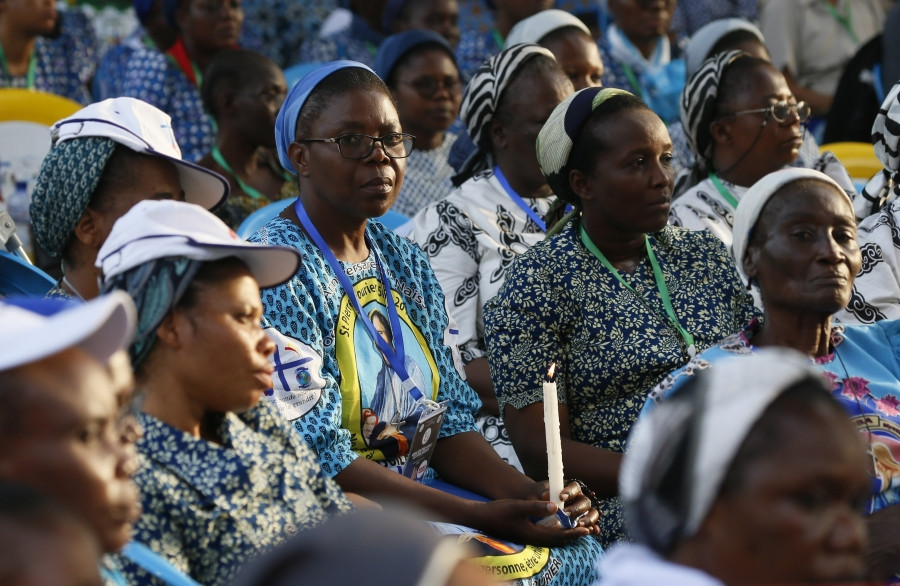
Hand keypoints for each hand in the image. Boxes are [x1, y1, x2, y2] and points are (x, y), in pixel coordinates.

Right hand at [471, 499, 592, 546]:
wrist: (481, 517)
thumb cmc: (498, 511)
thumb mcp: (518, 506)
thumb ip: (536, 507)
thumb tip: (556, 506)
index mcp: (532, 534)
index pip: (558, 536)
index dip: (573, 533)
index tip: (586, 530)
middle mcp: (532, 538)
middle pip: (557, 540)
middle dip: (573, 536)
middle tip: (587, 530)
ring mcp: (528, 538)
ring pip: (551, 539)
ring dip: (565, 535)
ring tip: (577, 529)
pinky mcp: (524, 534)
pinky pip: (544, 536)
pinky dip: (555, 532)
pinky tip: (557, 526)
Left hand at [538, 480, 600, 534]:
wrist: (537, 507)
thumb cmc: (538, 496)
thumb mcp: (538, 493)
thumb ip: (542, 493)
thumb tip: (546, 495)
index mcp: (571, 489)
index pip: (574, 487)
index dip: (570, 492)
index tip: (561, 497)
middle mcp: (580, 499)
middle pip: (585, 502)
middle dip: (577, 509)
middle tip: (566, 515)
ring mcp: (584, 512)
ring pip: (592, 513)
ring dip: (587, 519)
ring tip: (578, 525)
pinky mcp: (585, 523)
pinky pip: (592, 525)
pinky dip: (593, 528)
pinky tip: (594, 531)